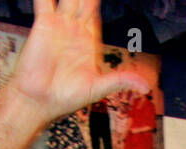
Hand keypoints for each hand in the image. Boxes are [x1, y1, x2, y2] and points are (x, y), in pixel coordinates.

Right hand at [7, 0, 150, 126]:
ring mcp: (59, 24)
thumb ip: (120, 81)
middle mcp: (74, 28)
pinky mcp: (43, 24)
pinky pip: (44, 1)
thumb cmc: (67, 97)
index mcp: (89, 39)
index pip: (96, 9)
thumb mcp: (97, 88)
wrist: (39, 101)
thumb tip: (146, 86)